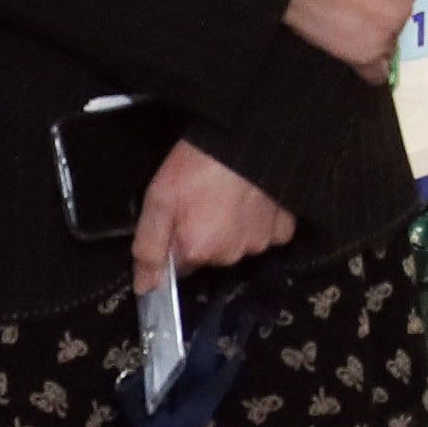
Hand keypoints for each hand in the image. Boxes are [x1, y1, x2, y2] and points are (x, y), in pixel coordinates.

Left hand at [132, 139, 294, 285]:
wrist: (244, 138)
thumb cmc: (197, 165)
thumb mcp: (158, 200)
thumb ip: (148, 248)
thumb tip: (144, 288)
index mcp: (197, 251)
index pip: (180, 266)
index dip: (176, 242)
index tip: (178, 218)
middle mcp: (229, 255)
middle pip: (210, 256)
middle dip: (204, 235)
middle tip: (202, 200)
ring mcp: (258, 243)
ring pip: (238, 245)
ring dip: (232, 229)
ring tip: (227, 196)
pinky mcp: (282, 228)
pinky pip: (268, 234)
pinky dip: (260, 222)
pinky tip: (252, 201)